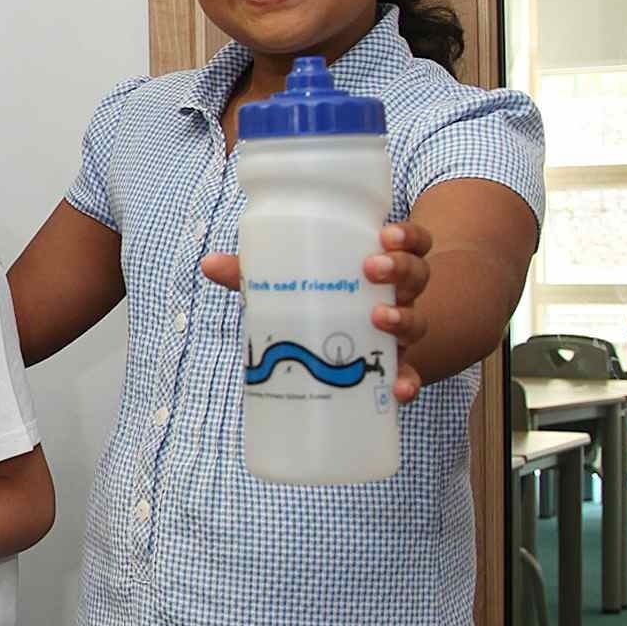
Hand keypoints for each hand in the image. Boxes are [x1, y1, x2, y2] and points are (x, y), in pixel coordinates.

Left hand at [201, 217, 435, 402]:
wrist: (357, 352)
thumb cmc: (322, 304)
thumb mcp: (292, 286)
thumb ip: (254, 274)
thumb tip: (209, 264)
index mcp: (380, 268)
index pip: (410, 242)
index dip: (407, 236)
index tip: (387, 234)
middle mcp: (399, 297)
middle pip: (417, 276)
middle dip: (399, 269)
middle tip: (372, 268)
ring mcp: (399, 335)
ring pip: (416, 321)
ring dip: (402, 318)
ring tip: (379, 318)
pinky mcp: (394, 371)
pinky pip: (410, 377)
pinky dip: (407, 384)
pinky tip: (399, 391)